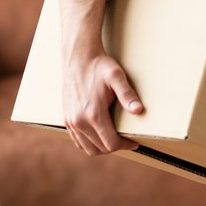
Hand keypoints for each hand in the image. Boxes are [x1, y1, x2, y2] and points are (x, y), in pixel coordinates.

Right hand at [57, 0, 143, 155]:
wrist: (78, 57)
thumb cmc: (99, 65)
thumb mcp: (117, 77)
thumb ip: (127, 95)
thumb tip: (139, 110)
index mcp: (92, 114)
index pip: (110, 143)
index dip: (125, 145)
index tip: (134, 142)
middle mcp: (79, 121)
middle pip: (100, 148)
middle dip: (115, 146)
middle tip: (127, 139)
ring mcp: (70, 121)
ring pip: (88, 148)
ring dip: (102, 147)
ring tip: (115, 138)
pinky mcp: (66, 118)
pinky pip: (78, 141)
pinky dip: (89, 143)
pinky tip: (100, 135)